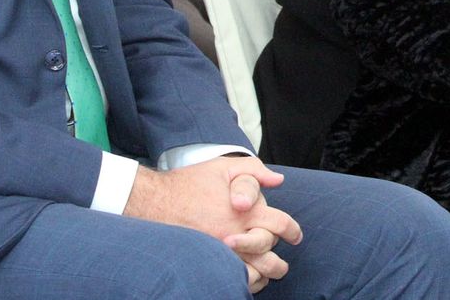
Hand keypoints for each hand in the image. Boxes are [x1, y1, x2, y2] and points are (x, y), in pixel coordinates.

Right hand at [124, 156, 301, 287]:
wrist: (154, 201)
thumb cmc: (190, 182)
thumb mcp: (224, 167)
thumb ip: (254, 171)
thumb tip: (278, 180)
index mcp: (246, 211)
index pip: (279, 224)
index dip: (292, 231)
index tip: (295, 236)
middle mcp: (235, 234)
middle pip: (269, 256)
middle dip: (279, 263)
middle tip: (281, 265)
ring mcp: (220, 252)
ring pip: (252, 274)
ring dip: (263, 276)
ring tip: (265, 276)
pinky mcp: (206, 260)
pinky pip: (231, 280)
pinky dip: (242, 282)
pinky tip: (244, 279)